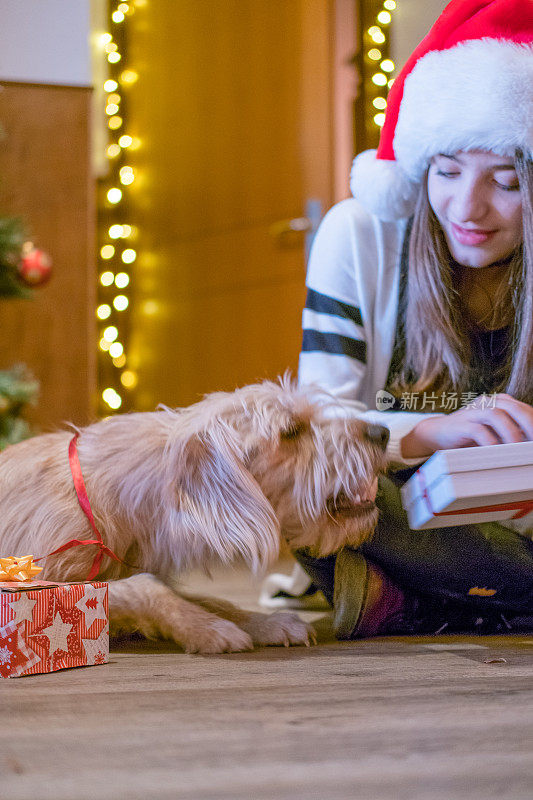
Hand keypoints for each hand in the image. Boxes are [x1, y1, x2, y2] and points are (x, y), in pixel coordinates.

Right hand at [400, 394, 532, 459]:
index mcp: (498, 403)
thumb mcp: (494, 433)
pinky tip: (495, 452)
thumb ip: (511, 434)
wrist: (436, 434)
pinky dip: (489, 441)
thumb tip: (529, 446)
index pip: (522, 408)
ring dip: (510, 432)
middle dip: (528, 423)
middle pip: (512, 407)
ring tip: (517, 448)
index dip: (532, 420)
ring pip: (496, 414)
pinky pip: (478, 430)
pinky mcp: (461, 424)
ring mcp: (473, 412)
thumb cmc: (469, 436)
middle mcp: (487, 403)